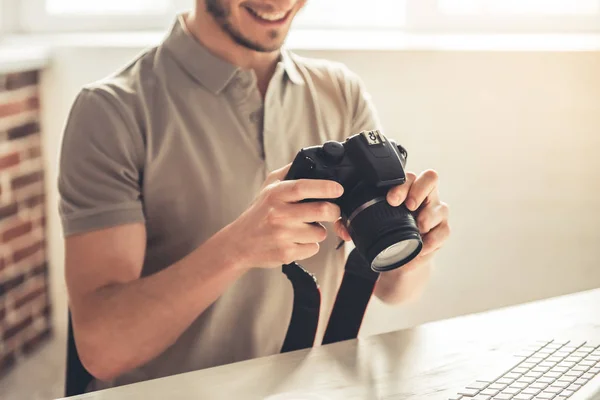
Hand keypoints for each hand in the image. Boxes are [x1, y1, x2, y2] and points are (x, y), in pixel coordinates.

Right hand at [222, 164, 343, 269]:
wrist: (239, 244)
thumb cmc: (257, 214)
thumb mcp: (268, 188)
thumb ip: (288, 172)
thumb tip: (309, 160)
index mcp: (275, 195)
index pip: (303, 187)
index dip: (325, 187)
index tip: (338, 189)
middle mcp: (278, 214)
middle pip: (321, 210)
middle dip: (333, 211)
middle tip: (332, 210)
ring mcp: (282, 235)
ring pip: (320, 232)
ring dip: (317, 230)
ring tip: (303, 228)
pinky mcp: (286, 253)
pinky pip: (313, 248)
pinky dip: (309, 245)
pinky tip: (296, 241)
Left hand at [334, 169, 449, 256]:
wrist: (401, 257)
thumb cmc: (385, 233)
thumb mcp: (368, 226)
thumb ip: (352, 225)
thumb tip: (343, 229)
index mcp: (405, 189)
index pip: (408, 175)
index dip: (401, 184)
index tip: (391, 199)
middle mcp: (423, 196)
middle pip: (430, 178)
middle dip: (418, 190)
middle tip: (408, 206)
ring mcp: (436, 212)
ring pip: (441, 206)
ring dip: (429, 216)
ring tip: (419, 227)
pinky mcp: (442, 231)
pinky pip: (444, 231)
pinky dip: (433, 240)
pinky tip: (423, 246)